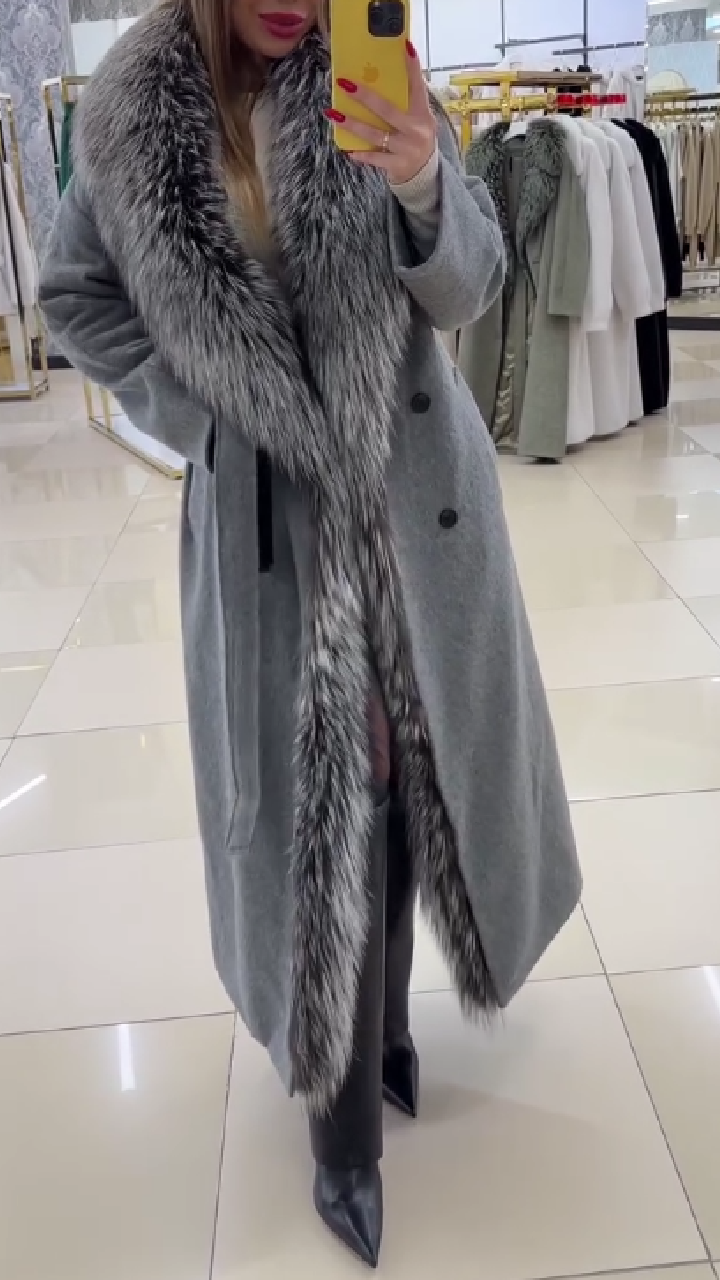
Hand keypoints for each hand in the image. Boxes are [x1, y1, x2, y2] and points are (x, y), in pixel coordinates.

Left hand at [326, 41, 436, 185]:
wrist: (424, 176)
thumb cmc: (416, 140)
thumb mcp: (418, 120)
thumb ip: (405, 104)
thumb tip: (379, 79)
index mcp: (423, 114)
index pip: (418, 86)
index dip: (412, 67)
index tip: (405, 47)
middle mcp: (416, 130)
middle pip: (387, 110)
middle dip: (364, 97)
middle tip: (345, 84)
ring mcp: (406, 149)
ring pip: (375, 134)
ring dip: (352, 125)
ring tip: (333, 114)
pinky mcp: (397, 165)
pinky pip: (374, 158)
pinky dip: (361, 154)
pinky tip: (348, 149)